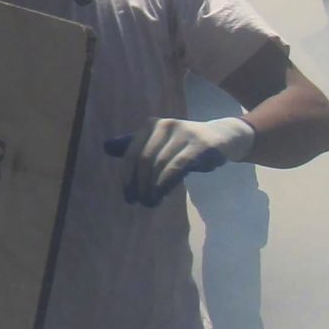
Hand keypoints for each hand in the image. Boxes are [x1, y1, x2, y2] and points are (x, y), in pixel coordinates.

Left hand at [104, 115, 255, 205]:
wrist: (222, 137)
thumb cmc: (184, 144)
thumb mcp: (158, 142)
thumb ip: (134, 145)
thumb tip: (105, 147)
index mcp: (150, 126)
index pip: (131, 154)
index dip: (127, 177)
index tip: (128, 197)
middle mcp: (164, 125)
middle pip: (143, 161)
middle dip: (139, 185)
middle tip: (141, 202)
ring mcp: (183, 133)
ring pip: (159, 165)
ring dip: (152, 188)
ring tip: (151, 202)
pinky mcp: (200, 145)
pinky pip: (177, 167)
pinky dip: (166, 184)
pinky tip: (162, 195)